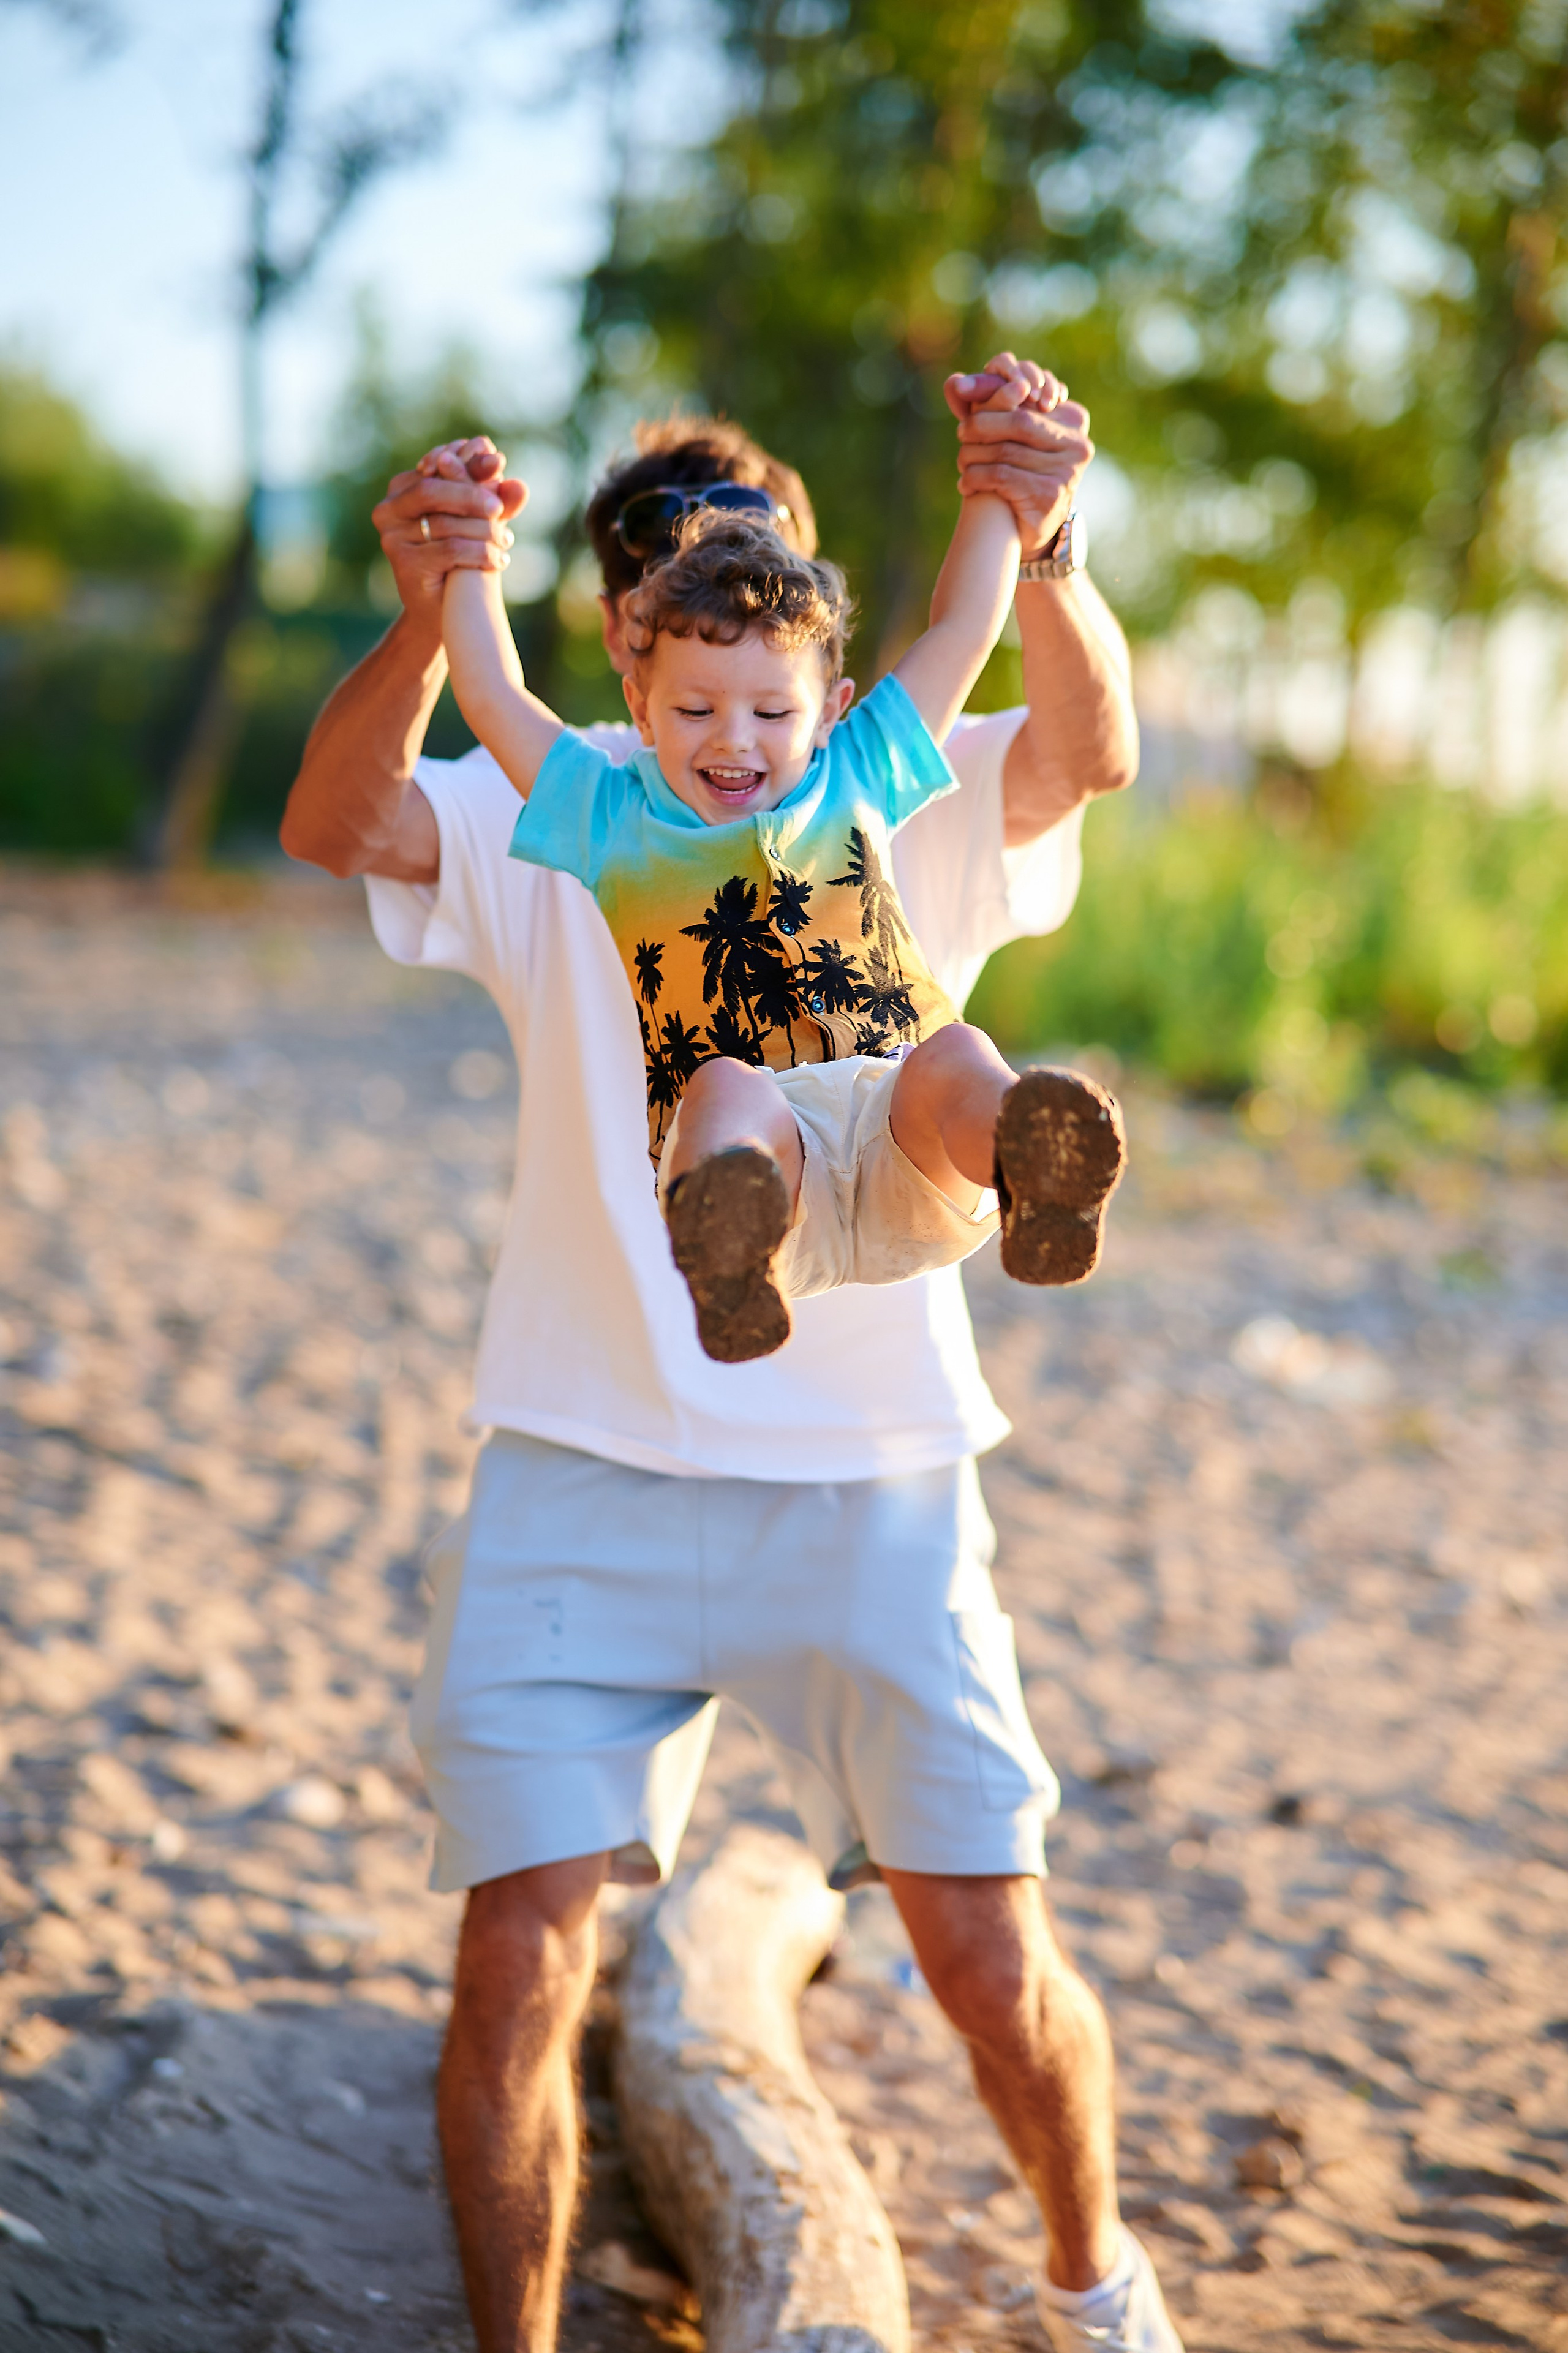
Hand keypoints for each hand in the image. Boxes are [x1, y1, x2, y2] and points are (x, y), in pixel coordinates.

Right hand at [371, 437, 529, 623]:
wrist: (443, 610)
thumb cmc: (461, 558)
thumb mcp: (480, 521)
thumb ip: (497, 500)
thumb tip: (520, 484)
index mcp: (402, 488)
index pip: (436, 465)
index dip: (467, 461)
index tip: (498, 462)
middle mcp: (388, 510)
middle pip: (432, 491)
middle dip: (471, 494)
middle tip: (500, 508)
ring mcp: (392, 538)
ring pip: (445, 523)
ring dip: (483, 530)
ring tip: (506, 540)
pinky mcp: (404, 564)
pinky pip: (451, 549)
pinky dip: (481, 553)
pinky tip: (499, 561)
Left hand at [944, 352, 1093, 562]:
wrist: (1031, 529)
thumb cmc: (1019, 474)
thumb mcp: (1012, 435)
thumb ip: (990, 405)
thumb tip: (951, 381)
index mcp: (1073, 419)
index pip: (1029, 398)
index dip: (994, 394)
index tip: (967, 399)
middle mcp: (1077, 443)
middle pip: (1019, 421)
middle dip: (983, 425)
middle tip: (961, 432)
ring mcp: (1067, 471)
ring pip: (1006, 450)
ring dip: (974, 455)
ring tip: (962, 463)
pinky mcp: (1051, 495)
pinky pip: (1002, 475)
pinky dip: (976, 478)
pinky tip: (966, 485)